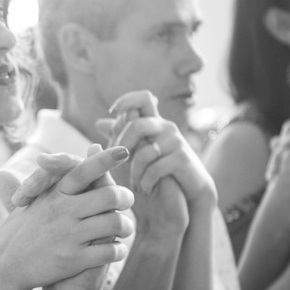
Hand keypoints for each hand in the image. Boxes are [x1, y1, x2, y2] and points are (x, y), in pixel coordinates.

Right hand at [0, 145, 134, 289]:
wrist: (5, 268)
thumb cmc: (17, 234)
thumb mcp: (27, 204)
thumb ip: (39, 184)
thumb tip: (35, 159)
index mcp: (54, 194)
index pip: (83, 170)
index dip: (105, 159)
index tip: (124, 151)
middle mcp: (63, 211)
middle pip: (110, 195)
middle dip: (126, 197)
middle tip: (129, 200)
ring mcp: (69, 235)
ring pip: (115, 223)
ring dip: (127, 226)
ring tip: (127, 229)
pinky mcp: (73, 259)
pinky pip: (109, 251)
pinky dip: (119, 250)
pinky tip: (118, 250)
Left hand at [96, 90, 217, 204]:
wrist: (190, 192)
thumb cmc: (161, 170)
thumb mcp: (141, 151)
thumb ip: (122, 136)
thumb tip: (98, 123)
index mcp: (155, 123)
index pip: (143, 98)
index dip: (126, 101)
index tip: (112, 112)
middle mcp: (167, 128)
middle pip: (137, 126)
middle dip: (122, 147)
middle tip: (118, 165)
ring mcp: (176, 142)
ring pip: (144, 152)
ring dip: (134, 172)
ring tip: (133, 185)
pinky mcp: (182, 159)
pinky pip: (155, 168)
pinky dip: (146, 182)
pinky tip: (146, 189)